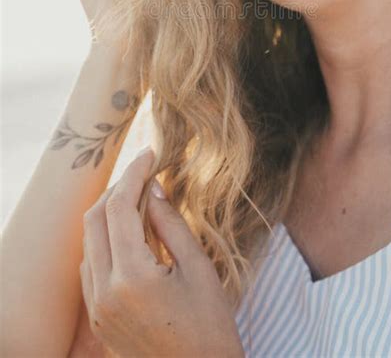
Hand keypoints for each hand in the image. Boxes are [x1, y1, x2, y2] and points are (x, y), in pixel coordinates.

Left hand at [80, 148, 244, 357]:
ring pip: (89, 242)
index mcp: (132, 278)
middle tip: (144, 172)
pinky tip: (131, 233)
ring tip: (140, 198)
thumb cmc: (210, 327)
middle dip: (117, 188)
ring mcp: (96, 308)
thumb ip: (171, 223)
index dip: (133, 173)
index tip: (150, 153)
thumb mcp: (198, 268)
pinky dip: (106, 240)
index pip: (119, 207)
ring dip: (109, 213)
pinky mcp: (97, 319)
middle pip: (95, 219)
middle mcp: (104, 293)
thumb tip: (153, 188)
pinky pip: (91, 266)